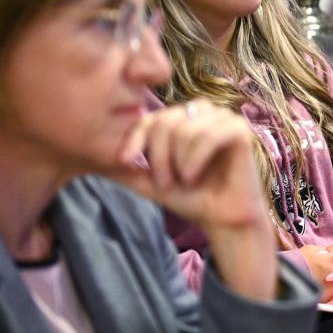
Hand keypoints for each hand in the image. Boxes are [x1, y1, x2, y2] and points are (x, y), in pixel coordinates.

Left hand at [104, 101, 275, 301]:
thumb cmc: (191, 198)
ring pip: (185, 129)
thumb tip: (92, 160)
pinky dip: (195, 159)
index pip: (151, 116)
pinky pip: (208, 136)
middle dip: (158, 156)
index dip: (135, 137)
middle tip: (165, 182)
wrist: (222, 219)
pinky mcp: (240, 130)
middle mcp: (204, 112)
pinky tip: (194, 176)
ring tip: (183, 181)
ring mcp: (224, 118)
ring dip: (177, 161)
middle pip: (166, 120)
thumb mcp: (151, 182)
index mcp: (184, 118)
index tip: (125, 161)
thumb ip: (127, 169)